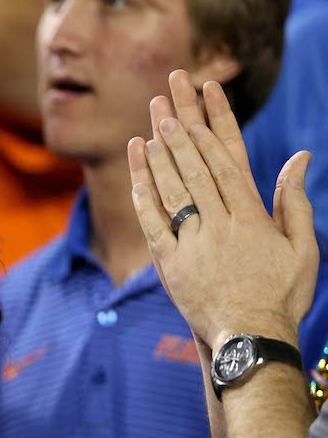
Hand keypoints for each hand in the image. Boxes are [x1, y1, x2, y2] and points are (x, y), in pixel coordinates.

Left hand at [127, 70, 317, 351]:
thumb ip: (296, 202)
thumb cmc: (282, 296)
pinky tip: (137, 178)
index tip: (204, 98)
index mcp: (253, 217)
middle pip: (197, 168)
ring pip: (174, 192)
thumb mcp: (302, 248)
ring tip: (149, 129)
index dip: (214, 125)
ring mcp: (194, 245)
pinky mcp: (172, 266)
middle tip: (165, 99)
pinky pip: (155, 228)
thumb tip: (299, 158)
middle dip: (180, 130)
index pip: (229, 160)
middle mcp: (221, 226)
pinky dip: (145, 201)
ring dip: (159, 159)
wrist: (252, 339)